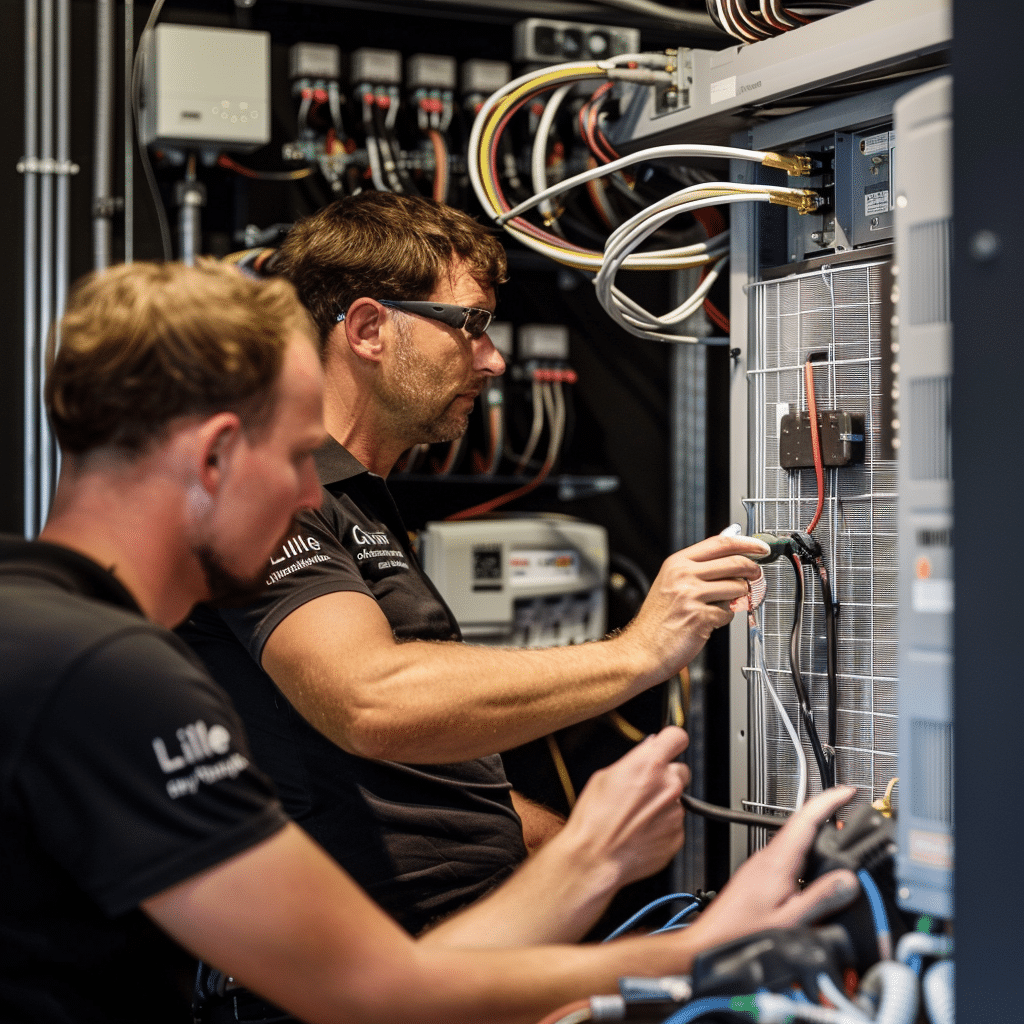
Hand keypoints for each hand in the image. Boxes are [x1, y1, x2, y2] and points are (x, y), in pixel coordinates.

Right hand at [554, 726, 689, 889]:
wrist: (595, 858)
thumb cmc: (594, 819)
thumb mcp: (604, 776)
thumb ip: (633, 760)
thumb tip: (645, 753)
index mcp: (650, 764)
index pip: (678, 737)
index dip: (671, 741)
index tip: (668, 745)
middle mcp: (669, 786)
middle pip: (681, 770)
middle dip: (666, 776)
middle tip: (645, 787)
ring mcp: (676, 813)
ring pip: (676, 800)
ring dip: (662, 804)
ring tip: (636, 815)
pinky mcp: (677, 836)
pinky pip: (674, 824)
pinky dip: (662, 826)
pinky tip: (640, 831)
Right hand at [624, 535, 770, 681]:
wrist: (641, 650)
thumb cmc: (656, 621)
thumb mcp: (671, 584)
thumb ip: (698, 569)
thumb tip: (730, 557)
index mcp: (677, 563)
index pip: (720, 543)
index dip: (746, 543)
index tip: (760, 547)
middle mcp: (683, 575)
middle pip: (734, 562)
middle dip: (753, 570)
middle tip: (756, 575)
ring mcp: (691, 596)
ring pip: (737, 587)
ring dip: (737, 598)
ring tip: (719, 605)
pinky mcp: (700, 617)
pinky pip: (728, 613)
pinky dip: (723, 619)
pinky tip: (708, 622)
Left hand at [686, 786, 860, 950]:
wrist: (710, 940)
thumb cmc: (741, 933)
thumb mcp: (789, 921)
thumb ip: (821, 899)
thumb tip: (849, 879)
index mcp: (777, 862)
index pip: (805, 819)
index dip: (828, 801)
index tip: (847, 792)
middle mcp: (767, 856)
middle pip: (800, 824)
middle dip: (826, 812)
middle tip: (850, 809)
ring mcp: (761, 863)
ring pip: (793, 838)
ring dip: (816, 831)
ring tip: (839, 832)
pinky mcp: (758, 873)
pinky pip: (787, 852)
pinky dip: (806, 849)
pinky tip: (814, 862)